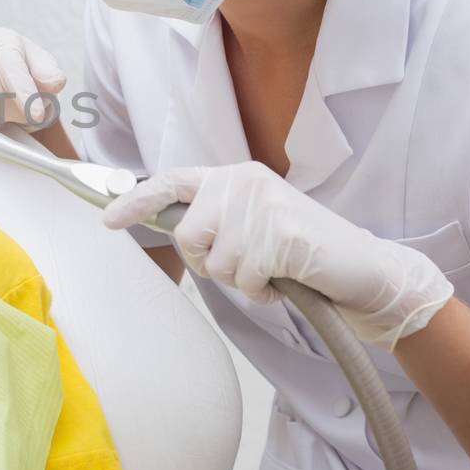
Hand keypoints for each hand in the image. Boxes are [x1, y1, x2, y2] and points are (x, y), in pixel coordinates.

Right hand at [0, 27, 65, 129]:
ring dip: (3, 115)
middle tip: (28, 107)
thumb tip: (54, 82)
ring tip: (9, 102)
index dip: (24, 94)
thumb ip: (48, 71)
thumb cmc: (17, 62)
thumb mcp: (38, 60)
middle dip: (18, 109)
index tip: (36, 114)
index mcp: (0, 42)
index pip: (11, 69)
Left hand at [104, 162, 452, 349]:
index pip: (172, 182)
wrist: (363, 268)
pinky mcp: (281, 235)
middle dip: (209, 263)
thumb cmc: (302, 252)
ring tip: (272, 270)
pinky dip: (262, 292)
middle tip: (244, 267)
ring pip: (216, 264)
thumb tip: (164, 227)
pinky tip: (286, 280)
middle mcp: (245, 183)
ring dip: (241, 281)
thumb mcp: (253, 224)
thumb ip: (216, 220)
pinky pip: (245, 280)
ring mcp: (264, 207)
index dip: (135, 201)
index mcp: (235, 176)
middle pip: (188, 235)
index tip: (106, 220)